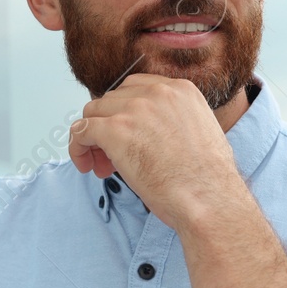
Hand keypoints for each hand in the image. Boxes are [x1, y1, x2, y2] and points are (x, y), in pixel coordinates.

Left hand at [67, 74, 247, 231]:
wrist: (209, 199)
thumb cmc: (207, 181)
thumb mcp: (200, 134)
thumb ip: (174, 122)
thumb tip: (149, 134)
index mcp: (181, 90)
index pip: (136, 89)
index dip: (125, 114)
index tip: (128, 137)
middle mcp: (157, 92)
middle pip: (112, 100)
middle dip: (108, 127)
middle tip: (112, 158)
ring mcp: (134, 109)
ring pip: (93, 112)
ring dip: (92, 138)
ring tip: (101, 166)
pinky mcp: (115, 130)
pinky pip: (81, 130)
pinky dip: (77, 147)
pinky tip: (86, 165)